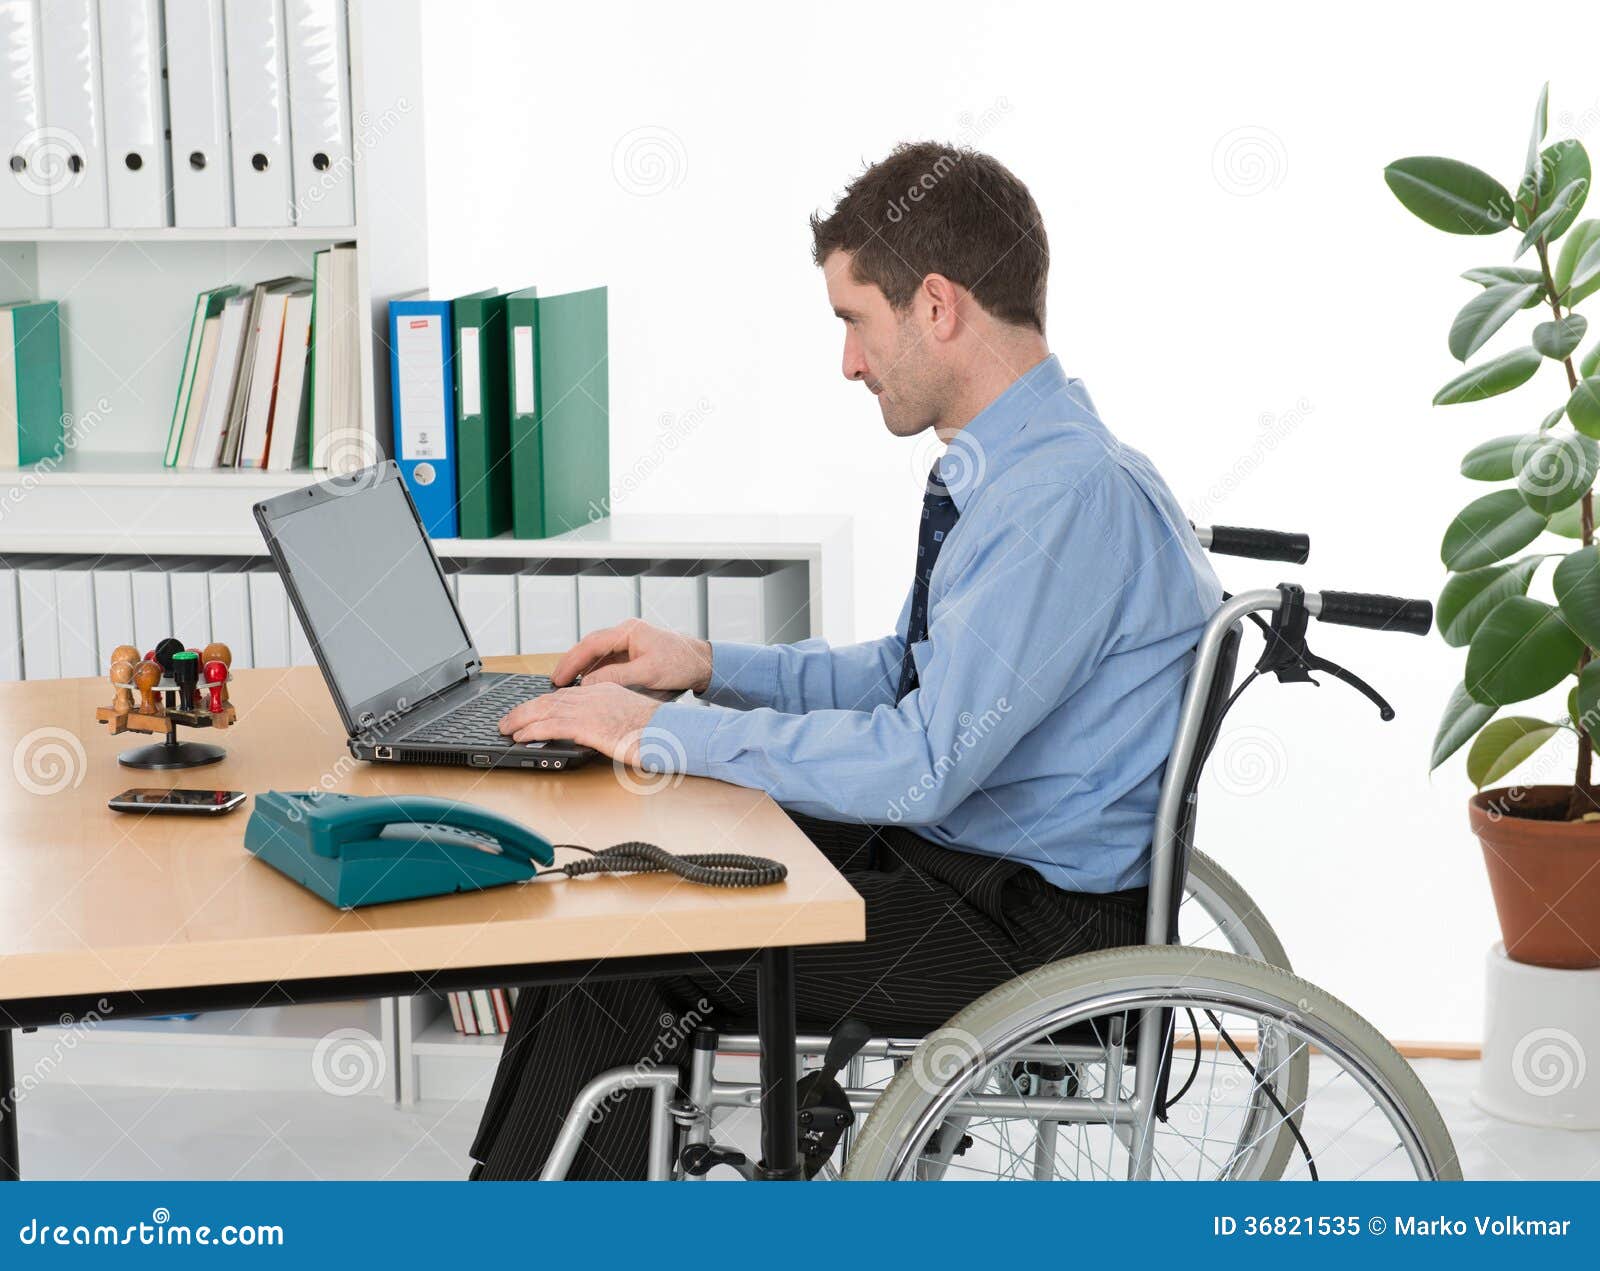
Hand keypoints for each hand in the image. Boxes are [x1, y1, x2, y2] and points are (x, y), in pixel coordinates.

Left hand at [498, 682, 660, 763]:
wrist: (671, 732)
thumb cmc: (659, 731)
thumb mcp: (631, 720)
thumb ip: (611, 721)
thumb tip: (597, 733)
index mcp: (605, 691)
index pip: (566, 694)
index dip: (543, 703)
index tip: (529, 711)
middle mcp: (594, 695)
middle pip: (550, 699)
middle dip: (525, 709)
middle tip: (508, 719)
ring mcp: (590, 709)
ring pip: (545, 710)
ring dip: (520, 719)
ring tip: (505, 728)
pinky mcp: (588, 724)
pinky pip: (551, 725)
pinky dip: (531, 730)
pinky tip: (519, 736)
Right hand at [551, 618, 712, 694]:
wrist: (703, 664)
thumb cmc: (680, 664)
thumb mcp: (648, 673)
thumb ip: (616, 677)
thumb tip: (588, 684)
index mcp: (629, 631)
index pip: (591, 644)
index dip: (572, 661)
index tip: (558, 677)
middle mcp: (626, 633)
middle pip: (590, 647)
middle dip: (572, 664)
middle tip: (555, 682)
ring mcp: (628, 643)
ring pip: (597, 655)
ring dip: (582, 669)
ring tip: (566, 687)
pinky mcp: (632, 654)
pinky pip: (607, 662)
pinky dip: (595, 673)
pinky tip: (587, 686)